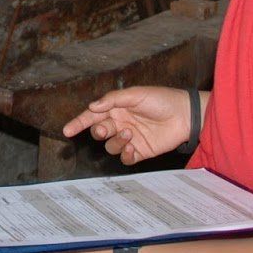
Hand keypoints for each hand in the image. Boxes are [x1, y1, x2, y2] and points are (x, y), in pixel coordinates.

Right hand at [63, 86, 191, 164]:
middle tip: (104, 130)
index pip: (93, 116)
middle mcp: (120, 123)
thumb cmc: (161, 99)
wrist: (185, 115)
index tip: (67, 130)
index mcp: (116, 108)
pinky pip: (125, 157)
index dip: (79, 123)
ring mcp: (130, 138)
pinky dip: (125, 154)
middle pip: (99, 132)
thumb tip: (91, 107)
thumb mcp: (135, 94)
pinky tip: (132, 147)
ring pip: (110, 146)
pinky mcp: (140, 151)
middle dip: (97, 132)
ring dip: (115, 141)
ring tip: (129, 134)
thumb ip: (112, 100)